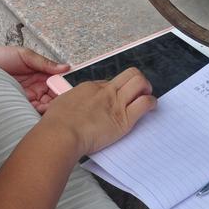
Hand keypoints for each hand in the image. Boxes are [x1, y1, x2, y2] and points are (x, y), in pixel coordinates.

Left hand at [0, 47, 68, 113]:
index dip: (65, 86)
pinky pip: (33, 110)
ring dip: (51, 107)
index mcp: (40, 74)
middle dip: (59, 99)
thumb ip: (45, 63)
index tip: (70, 89)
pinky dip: (40, 112)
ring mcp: (29, 97)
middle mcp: (37, 87)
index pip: (57, 82)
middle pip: (54, 96)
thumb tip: (65, 66)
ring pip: (46, 105)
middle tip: (63, 101)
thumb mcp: (25, 55)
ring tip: (53, 106)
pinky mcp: (20, 105)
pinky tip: (42, 110)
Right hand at [39, 67, 156, 154]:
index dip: (116, 89)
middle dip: (137, 80)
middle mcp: (106, 91)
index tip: (116, 97)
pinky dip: (151, 103)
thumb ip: (71, 102)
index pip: (110, 82)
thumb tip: (72, 104)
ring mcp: (116, 103)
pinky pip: (145, 103)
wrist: (61, 134)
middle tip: (138, 91)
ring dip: (146, 89)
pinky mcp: (124, 118)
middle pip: (129, 74)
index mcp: (90, 87)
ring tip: (145, 98)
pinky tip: (150, 108)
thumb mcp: (60, 103)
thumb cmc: (56, 124)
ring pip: (140, 82)